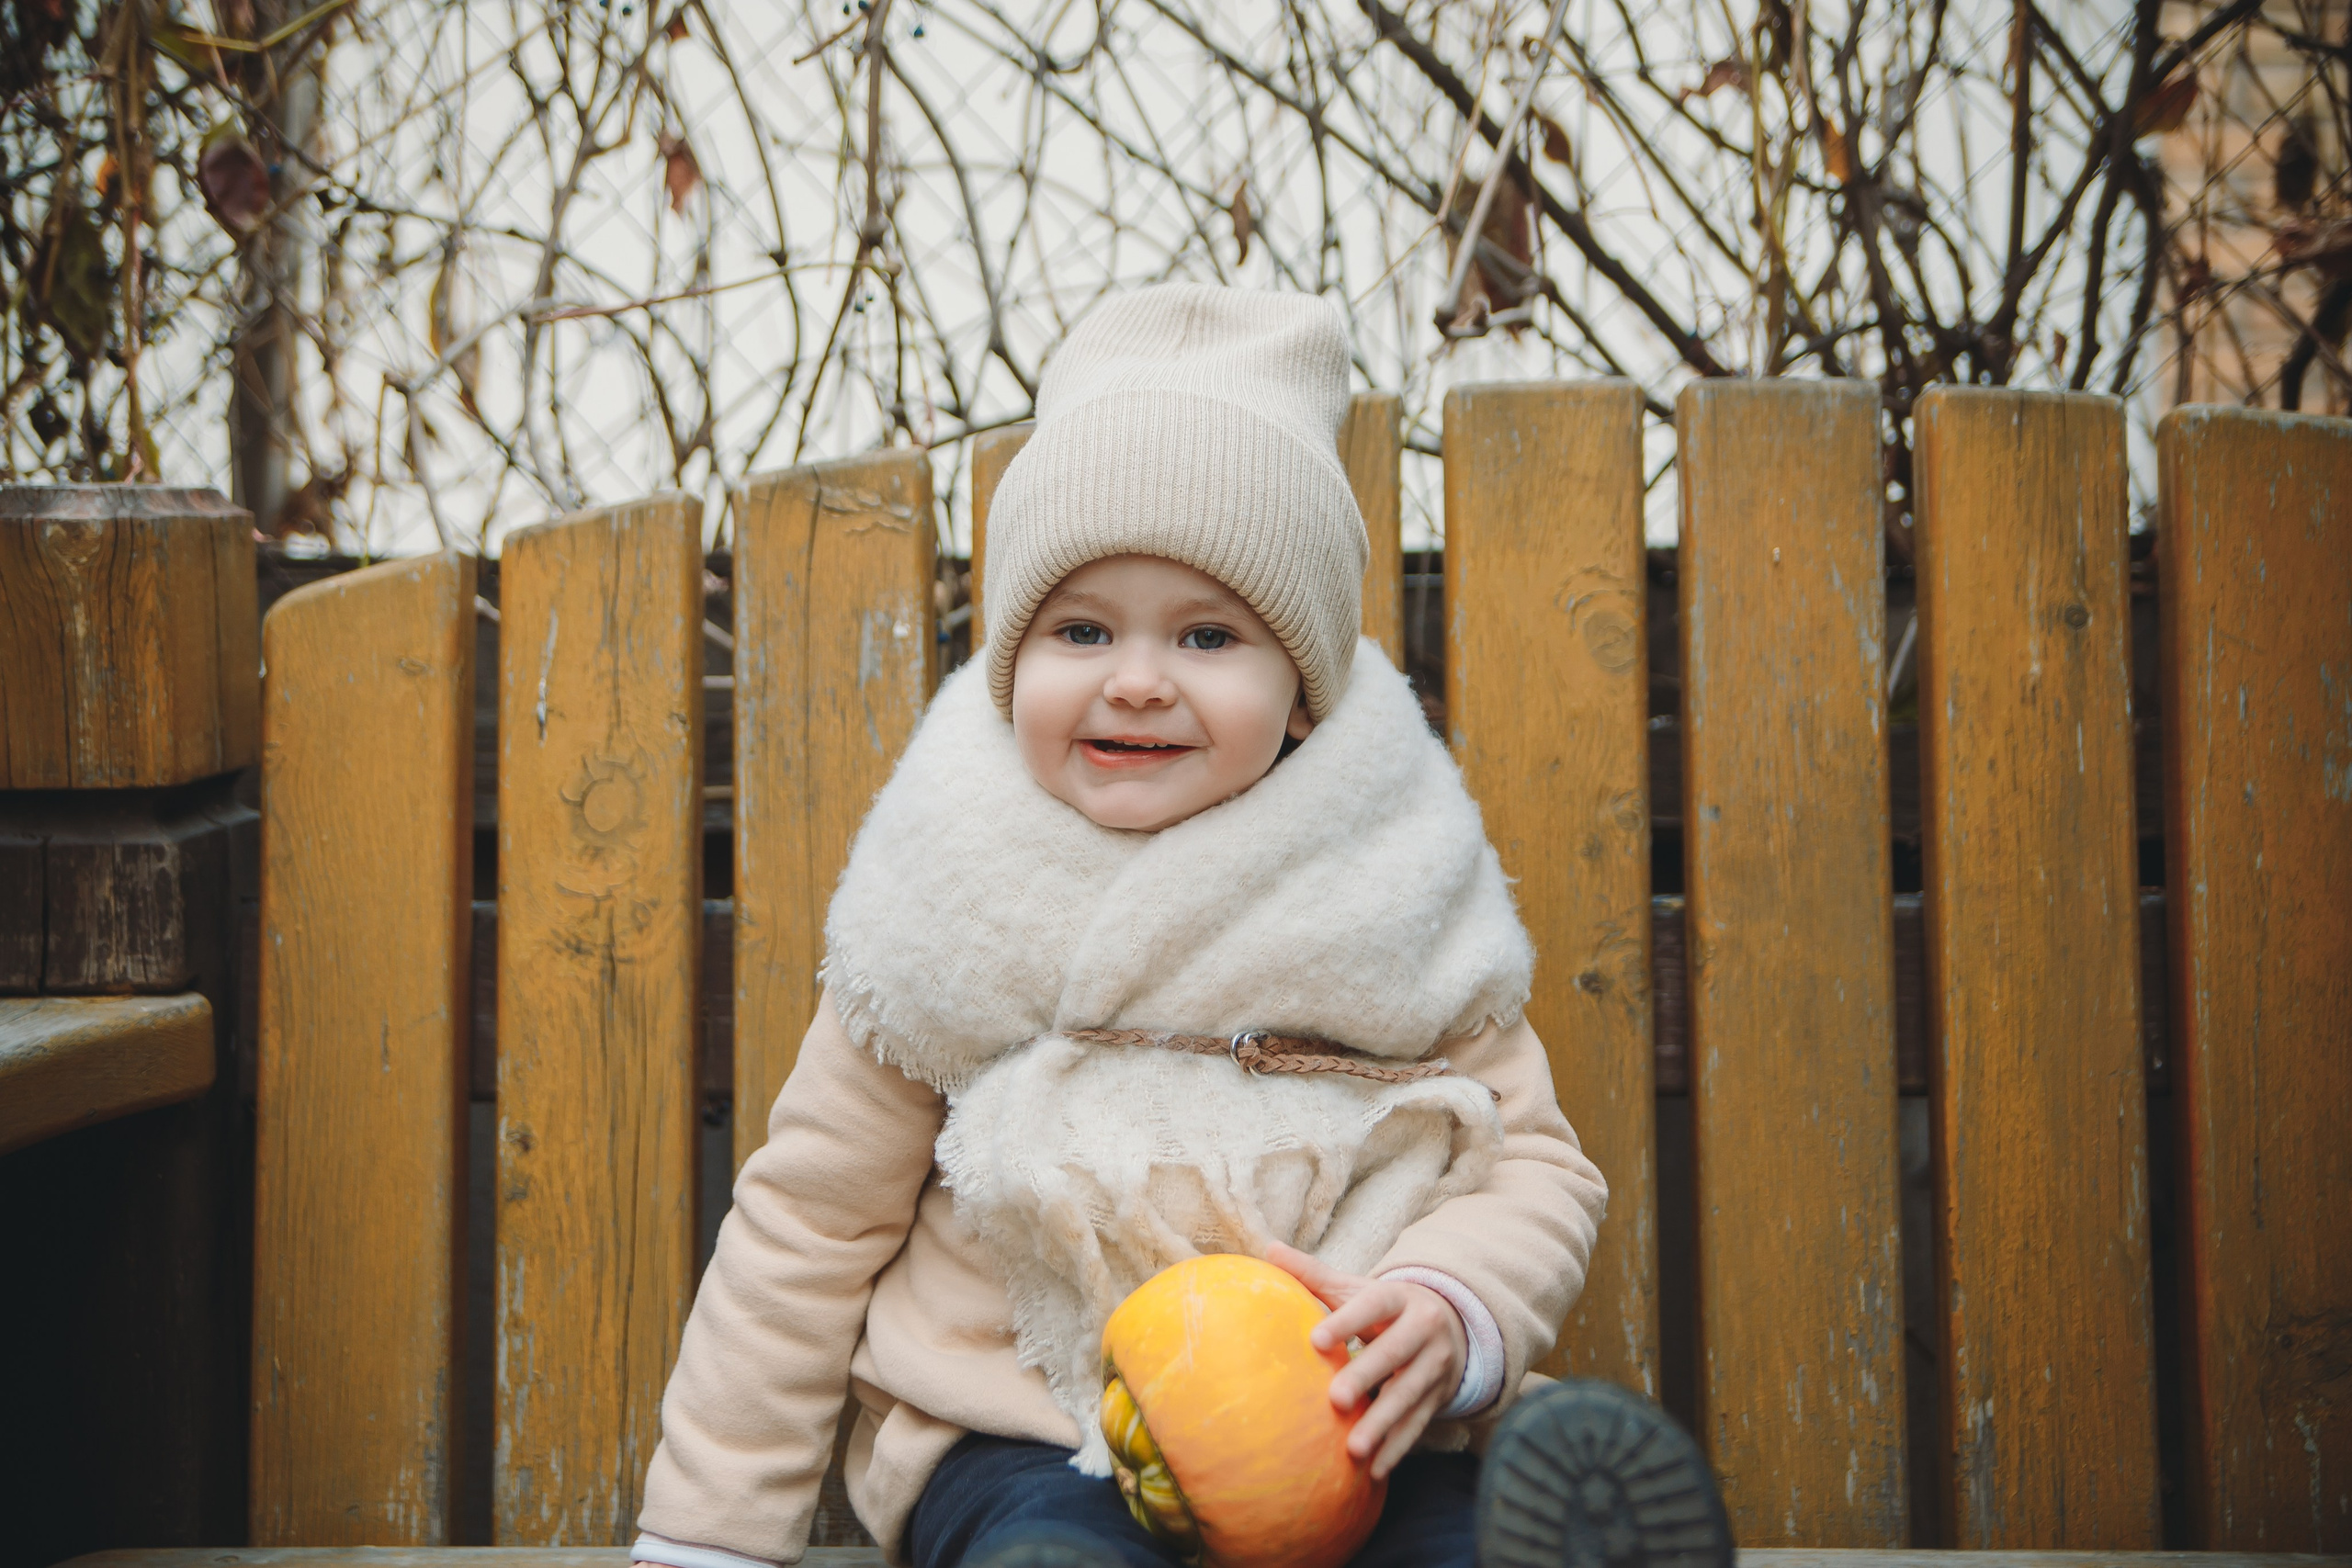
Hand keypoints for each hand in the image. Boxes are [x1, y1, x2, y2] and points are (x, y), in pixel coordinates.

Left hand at [1265, 1241, 1466, 1479]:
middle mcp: (1424, 1329)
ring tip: (1354, 1449)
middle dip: (1367, 1376)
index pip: (1373, 1306)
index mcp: (1399, 1298)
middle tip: (1335, 1400)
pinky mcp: (1438, 1397)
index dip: (1347, 1321)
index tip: (1315, 1340)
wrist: (1451, 1324)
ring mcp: (1436, 1366)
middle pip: (1395, 1353)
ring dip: (1383, 1423)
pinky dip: (1398, 1448)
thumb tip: (1269, 1248)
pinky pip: (1419, 1425)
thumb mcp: (1357, 1288)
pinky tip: (1375, 1470)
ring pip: (1409, 1395)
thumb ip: (1315, 1274)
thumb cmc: (1386, 1308)